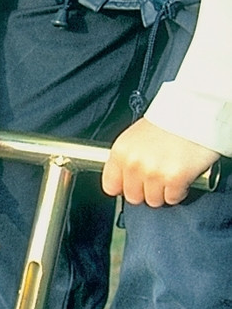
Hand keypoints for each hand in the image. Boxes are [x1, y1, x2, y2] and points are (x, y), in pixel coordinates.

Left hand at [102, 118, 218, 206]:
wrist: (198, 108)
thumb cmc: (169, 120)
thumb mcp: (137, 136)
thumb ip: (127, 159)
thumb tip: (124, 181)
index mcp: (121, 152)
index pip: (110, 186)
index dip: (124, 187)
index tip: (134, 184)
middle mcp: (134, 163)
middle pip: (133, 197)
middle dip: (146, 190)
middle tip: (159, 176)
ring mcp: (154, 172)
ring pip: (153, 201)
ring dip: (164, 191)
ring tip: (172, 174)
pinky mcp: (175, 177)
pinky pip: (173, 198)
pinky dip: (180, 191)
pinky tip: (183, 176)